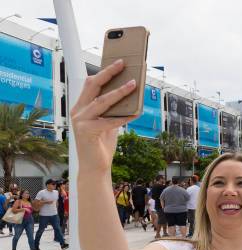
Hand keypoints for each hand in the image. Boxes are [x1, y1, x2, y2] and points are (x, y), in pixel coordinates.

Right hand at [70, 59, 138, 175]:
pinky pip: (110, 120)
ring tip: (133, 84)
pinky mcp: (87, 132)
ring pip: (102, 101)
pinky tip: (136, 112)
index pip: (90, 84)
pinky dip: (124, 116)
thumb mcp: (108, 122)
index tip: (117, 62)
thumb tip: (129, 92)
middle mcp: (77, 111)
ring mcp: (80, 121)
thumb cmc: (102, 144)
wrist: (94, 168)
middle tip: (123, 63)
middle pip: (93, 86)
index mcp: (80, 107)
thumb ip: (113, 109)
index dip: (104, 72)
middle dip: (109, 73)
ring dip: (120, 91)